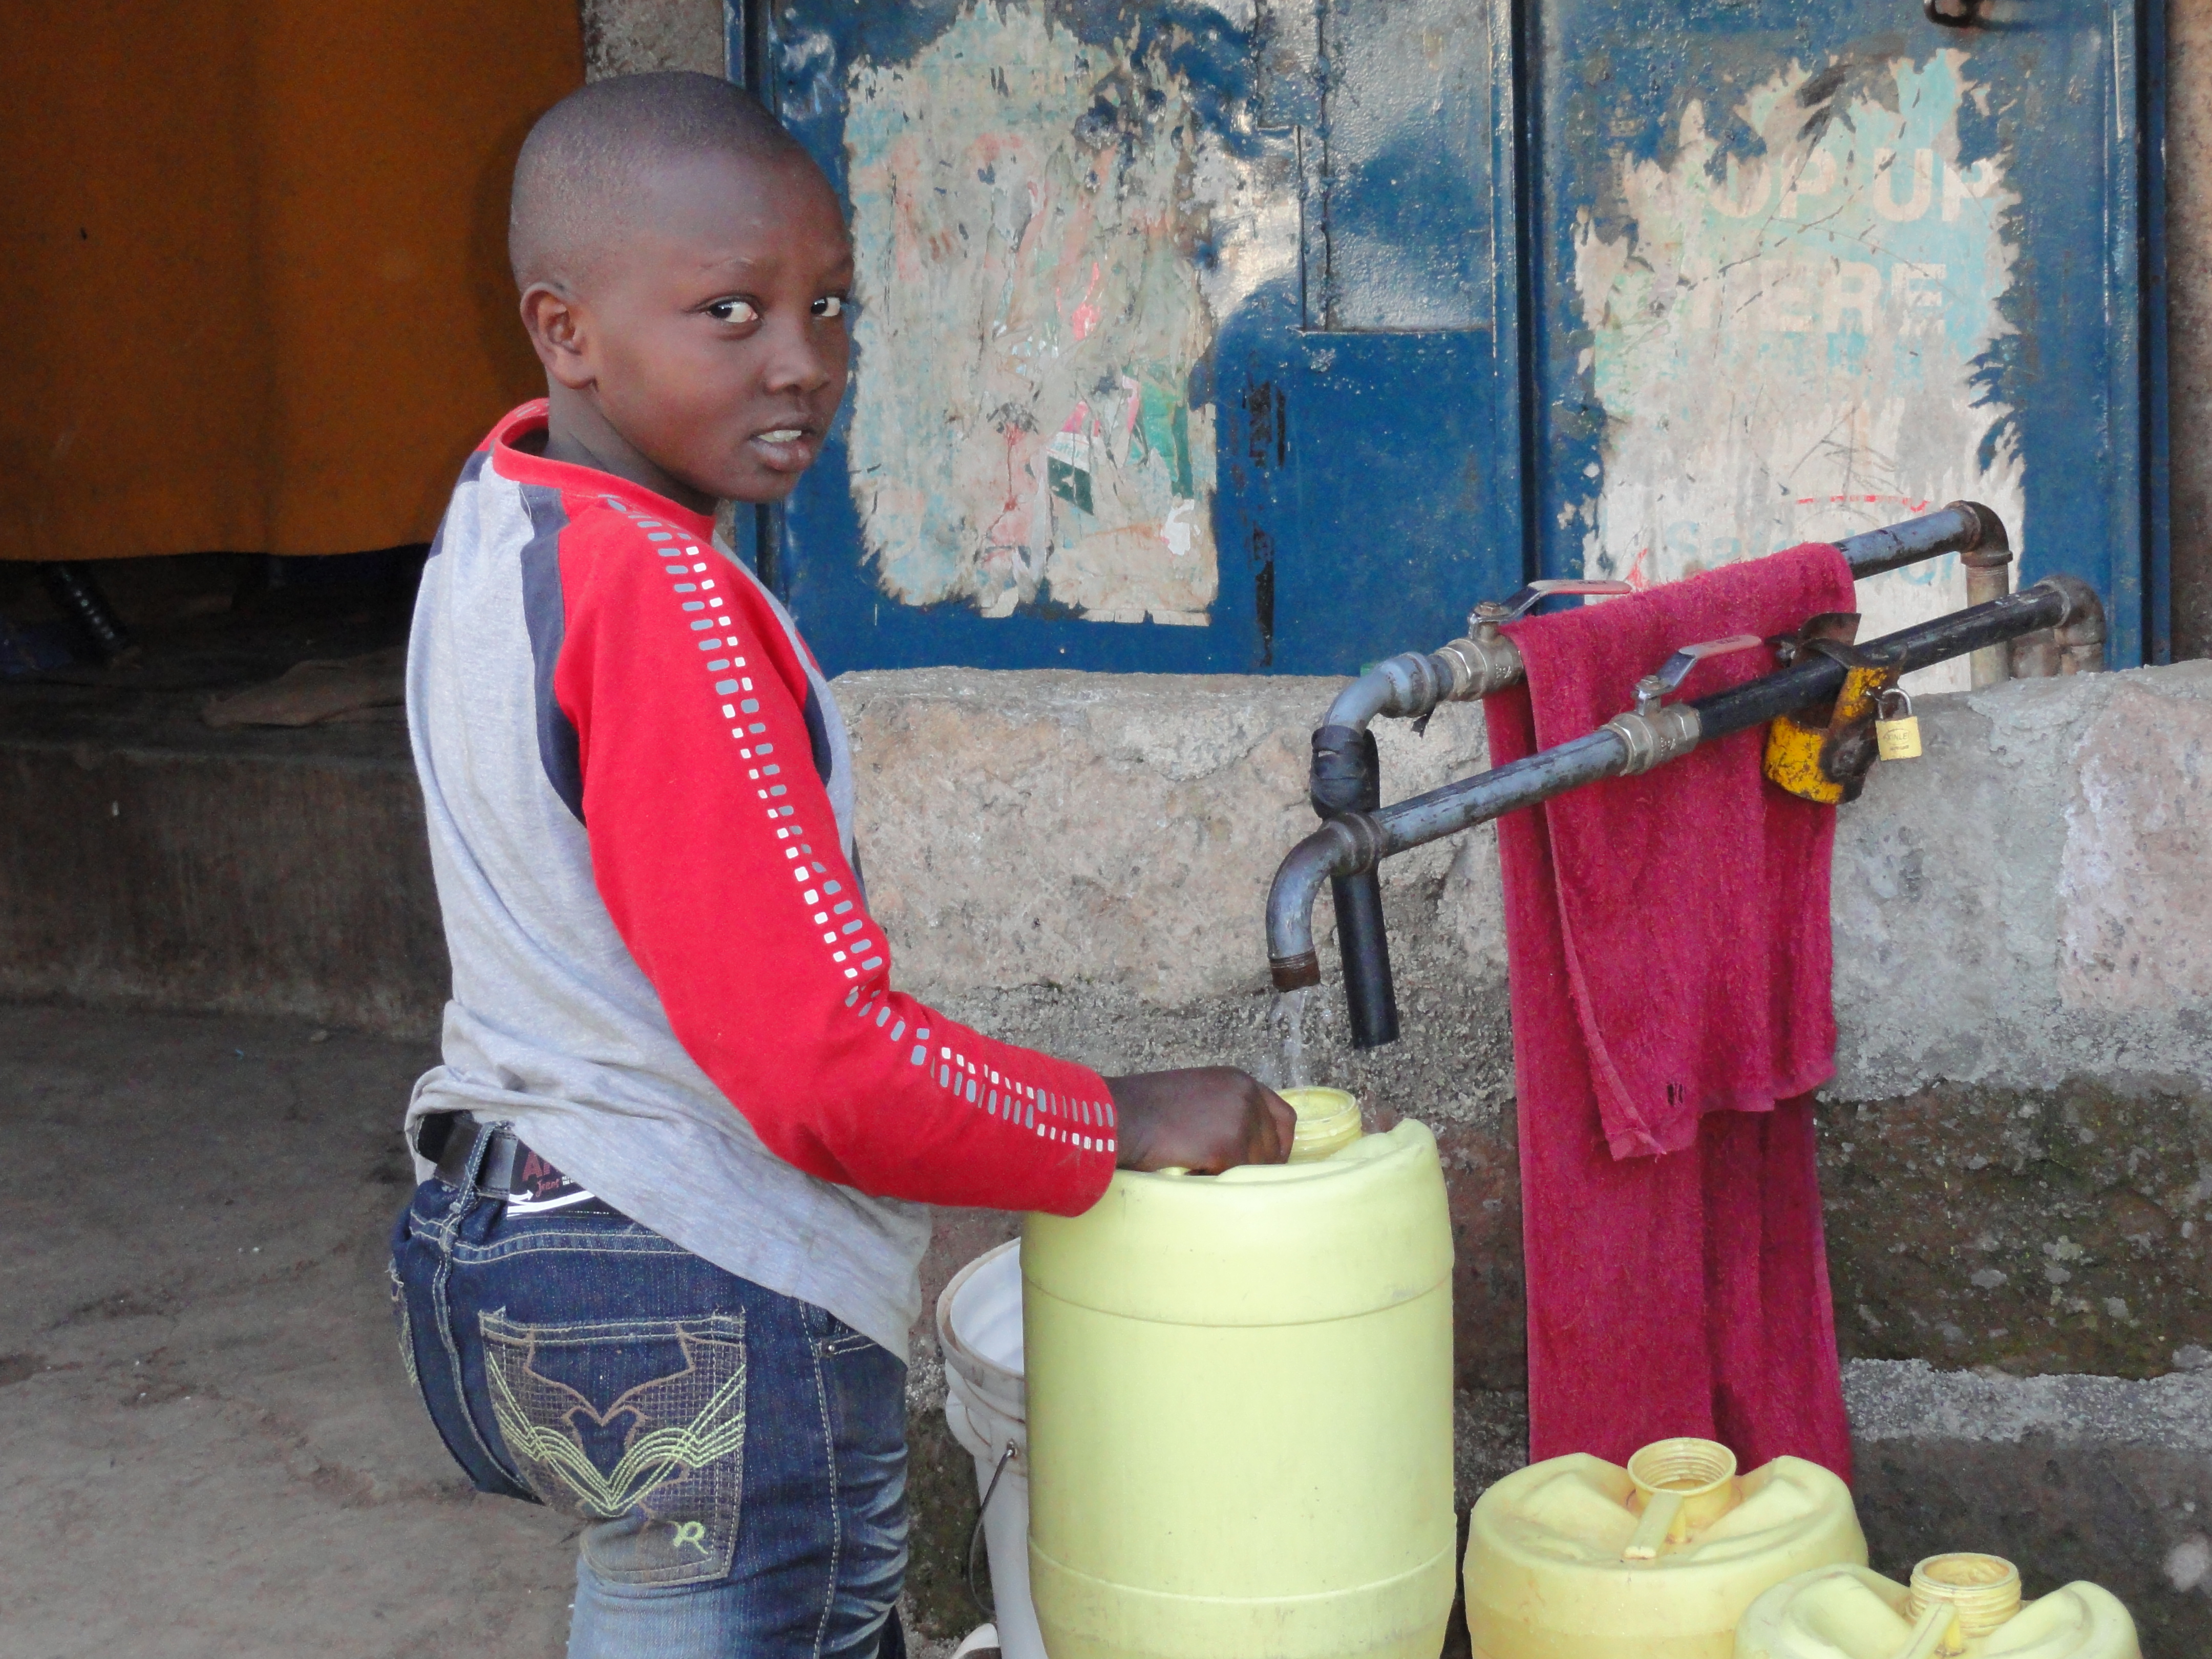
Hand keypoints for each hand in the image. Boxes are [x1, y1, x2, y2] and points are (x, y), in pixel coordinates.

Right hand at [1104, 1068, 1297, 1172]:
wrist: (1119, 1114)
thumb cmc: (1143, 1108)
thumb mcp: (1195, 1095)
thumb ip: (1224, 1110)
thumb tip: (1243, 1146)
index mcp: (1239, 1080)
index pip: (1284, 1117)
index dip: (1279, 1145)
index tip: (1266, 1164)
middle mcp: (1246, 1095)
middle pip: (1274, 1147)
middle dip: (1253, 1166)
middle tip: (1222, 1175)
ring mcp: (1240, 1118)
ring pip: (1256, 1166)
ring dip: (1232, 1175)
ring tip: (1199, 1170)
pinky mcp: (1229, 1145)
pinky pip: (1236, 1178)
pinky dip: (1216, 1183)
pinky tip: (1193, 1175)